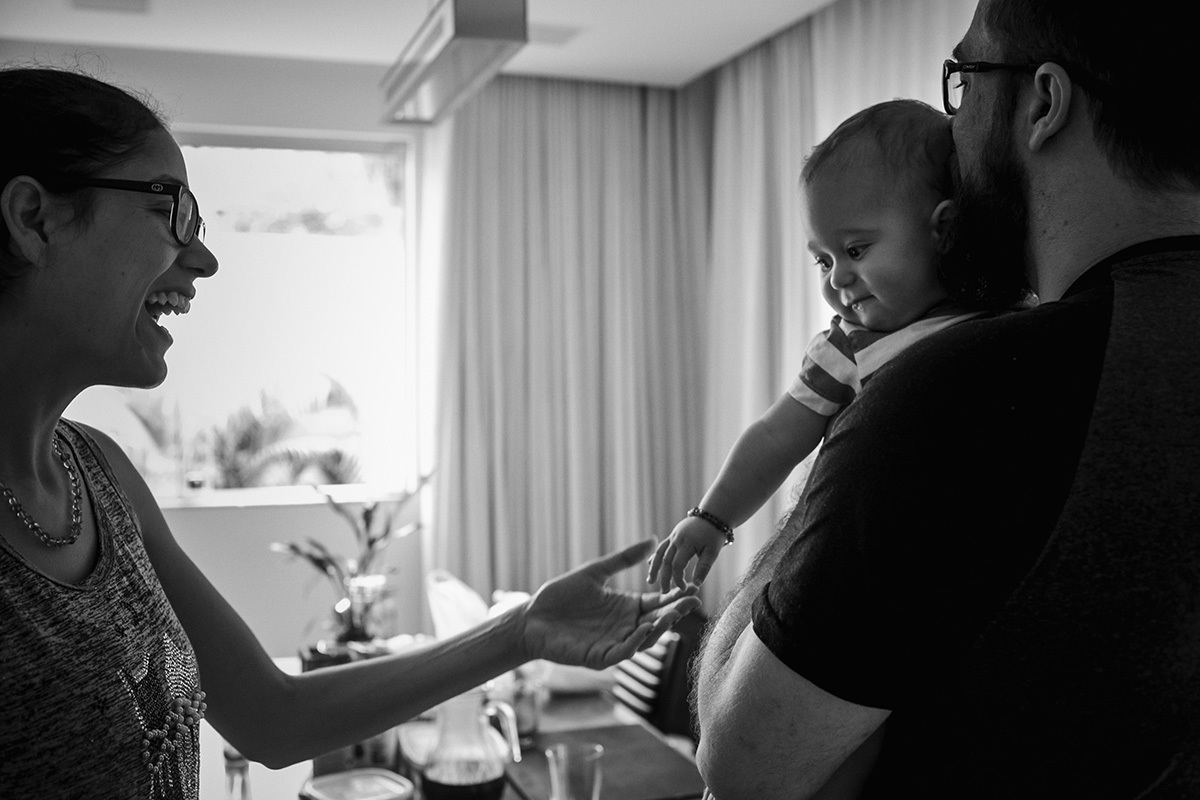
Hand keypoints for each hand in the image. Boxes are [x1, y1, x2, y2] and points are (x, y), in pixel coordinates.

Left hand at [519, 539, 701, 668]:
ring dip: (659, 629)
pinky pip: (622, 652)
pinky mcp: (599, 657)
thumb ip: (623, 559)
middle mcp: (624, 627)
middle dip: (675, 613)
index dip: (674, 597)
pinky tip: (643, 628)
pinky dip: (634, 643)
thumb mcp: (596, 572)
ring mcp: (613, 643)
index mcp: (626, 607)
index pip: (657, 603)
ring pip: (644, 640)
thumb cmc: (561, 595)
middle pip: (656, 622)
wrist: (532, 617)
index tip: (692, 587)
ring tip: (671, 614)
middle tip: (692, 601)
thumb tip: (652, 540)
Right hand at [648, 517, 728, 591]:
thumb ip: (704, 568)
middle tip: (664, 592)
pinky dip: (655, 556)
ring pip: (659, 553)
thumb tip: (697, 584)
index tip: (683, 589)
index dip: (678, 579)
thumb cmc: (714, 535)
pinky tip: (650, 564)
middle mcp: (676, 539)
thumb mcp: (713, 552)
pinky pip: (661, 547)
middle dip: (664, 577)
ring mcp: (673, 536)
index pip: (677, 565)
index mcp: (687, 543)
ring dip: (654, 568)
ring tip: (650, 581)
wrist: (713, 515)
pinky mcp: (673, 535)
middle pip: (665, 561)